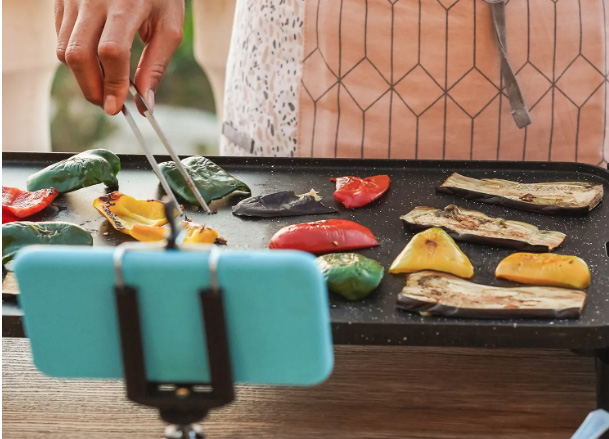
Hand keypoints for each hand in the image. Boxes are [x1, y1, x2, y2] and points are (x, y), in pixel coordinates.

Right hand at [55, 0, 184, 114]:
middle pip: (79, 55)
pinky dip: (76, 59)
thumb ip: (156, 66)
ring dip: (83, 77)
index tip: (117, 107)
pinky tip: (96, 61)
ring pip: (64, 50)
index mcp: (126, 4)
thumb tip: (145, 104)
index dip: (113, 84)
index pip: (112, 52)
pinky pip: (61, 39)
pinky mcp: (61, 0)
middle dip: (91, 88)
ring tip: (105, 84)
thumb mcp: (169, 28)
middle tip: (107, 105)